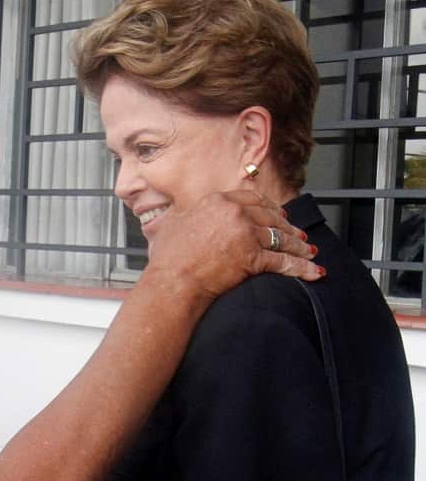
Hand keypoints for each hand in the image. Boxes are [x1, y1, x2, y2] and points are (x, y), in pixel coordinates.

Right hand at [146, 190, 320, 299]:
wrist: (172, 282)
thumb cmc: (167, 259)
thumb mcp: (171, 225)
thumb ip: (184, 214)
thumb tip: (180, 213)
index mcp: (216, 201)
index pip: (252, 198)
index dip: (269, 206)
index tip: (278, 212)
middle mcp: (234, 213)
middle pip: (271, 216)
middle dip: (288, 226)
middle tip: (298, 234)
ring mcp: (246, 234)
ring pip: (281, 237)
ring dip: (298, 246)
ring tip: (309, 252)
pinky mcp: (253, 257)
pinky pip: (283, 261)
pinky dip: (302, 267)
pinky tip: (314, 272)